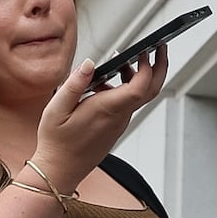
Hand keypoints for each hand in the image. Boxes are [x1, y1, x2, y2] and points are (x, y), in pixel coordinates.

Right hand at [26, 45, 164, 194]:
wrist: (60, 170)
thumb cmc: (57, 142)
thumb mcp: (56, 108)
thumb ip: (74, 84)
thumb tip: (90, 63)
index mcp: (107, 109)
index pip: (140, 87)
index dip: (147, 67)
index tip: (144, 50)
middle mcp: (119, 117)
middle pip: (151, 90)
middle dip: (159, 67)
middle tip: (159, 47)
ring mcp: (119, 123)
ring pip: (139, 96)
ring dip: (138, 75)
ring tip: (122, 61)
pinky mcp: (115, 127)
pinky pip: (127, 104)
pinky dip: (125, 87)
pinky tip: (104, 83)